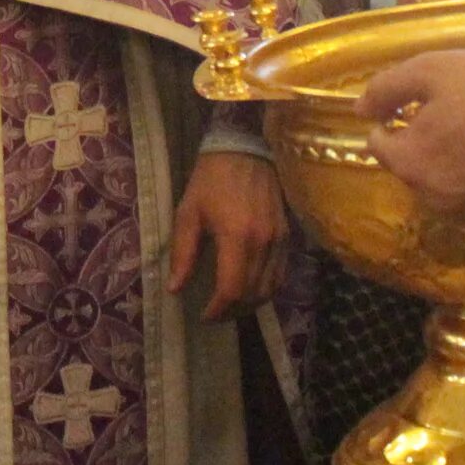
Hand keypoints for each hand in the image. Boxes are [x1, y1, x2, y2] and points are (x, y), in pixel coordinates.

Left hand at [168, 150, 288, 319]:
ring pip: (271, 288)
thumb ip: (182, 253)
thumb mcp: (188, 213)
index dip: (218, 309)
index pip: (232, 288)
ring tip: (231, 306)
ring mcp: (280, 240)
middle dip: (233, 311)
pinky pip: (281, 274)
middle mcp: (264, 242)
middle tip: (215, 314)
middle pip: (253, 294)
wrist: (245, 149)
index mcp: (237, 236)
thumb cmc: (211, 180)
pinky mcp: (288, 236)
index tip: (204, 315)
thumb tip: (176, 289)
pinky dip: (266, 289)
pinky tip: (251, 289)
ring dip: (251, 304)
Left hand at [361, 50, 464, 216]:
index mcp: (408, 163)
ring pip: (439, 179)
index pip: (377, 144)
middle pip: (408, 163)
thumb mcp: (431, 70)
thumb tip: (360, 109)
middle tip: (450, 109)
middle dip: (418, 139)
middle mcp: (431, 196)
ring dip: (446, 158)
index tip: (413, 101)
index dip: (389, 118)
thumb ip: (386, 88)